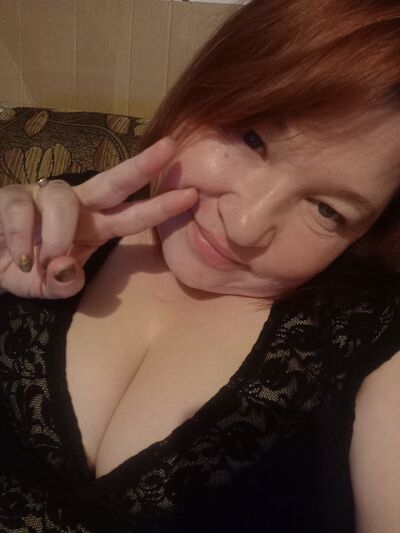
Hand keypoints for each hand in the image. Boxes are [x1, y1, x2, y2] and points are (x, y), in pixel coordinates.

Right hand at [0, 137, 197, 298]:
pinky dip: (20, 236)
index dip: (160, 206)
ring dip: (58, 232)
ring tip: (45, 260)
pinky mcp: (13, 195)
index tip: (190, 195)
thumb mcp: (47, 288)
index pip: (132, 216)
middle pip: (113, 181)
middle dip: (141, 166)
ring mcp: (44, 196)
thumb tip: (69, 270)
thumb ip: (63, 286)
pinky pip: (21, 208)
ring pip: (64, 198)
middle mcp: (77, 206)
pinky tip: (19, 255)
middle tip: (169, 147)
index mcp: (94, 227)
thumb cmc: (24, 270)